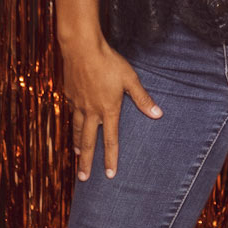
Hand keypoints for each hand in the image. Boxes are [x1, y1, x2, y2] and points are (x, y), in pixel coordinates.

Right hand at [59, 34, 161, 179]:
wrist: (81, 48)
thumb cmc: (109, 62)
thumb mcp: (130, 79)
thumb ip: (142, 98)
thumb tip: (158, 114)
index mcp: (108, 109)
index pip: (110, 140)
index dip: (111, 158)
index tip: (109, 174)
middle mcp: (91, 111)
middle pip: (88, 142)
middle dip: (87, 162)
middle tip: (83, 179)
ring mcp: (78, 103)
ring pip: (77, 129)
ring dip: (78, 145)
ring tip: (78, 156)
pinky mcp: (69, 94)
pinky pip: (72, 112)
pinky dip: (74, 122)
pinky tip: (75, 123)